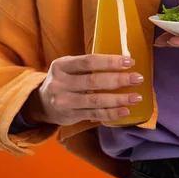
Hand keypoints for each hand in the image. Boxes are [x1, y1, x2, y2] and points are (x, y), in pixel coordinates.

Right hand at [23, 54, 143, 125]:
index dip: (110, 62)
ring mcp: (64, 101)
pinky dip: (111, 113)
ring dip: (118, 99)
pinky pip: (94, 114)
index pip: (89, 61)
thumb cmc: (64, 80)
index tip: (130, 62)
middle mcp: (60, 83)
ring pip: (95, 100)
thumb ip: (89, 65)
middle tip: (138, 78)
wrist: (41, 103)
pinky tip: (125, 111)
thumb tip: (123, 62)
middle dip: (118, 80)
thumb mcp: (69, 67)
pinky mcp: (70, 116)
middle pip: (93, 81)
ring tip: (136, 97)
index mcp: (62, 65)